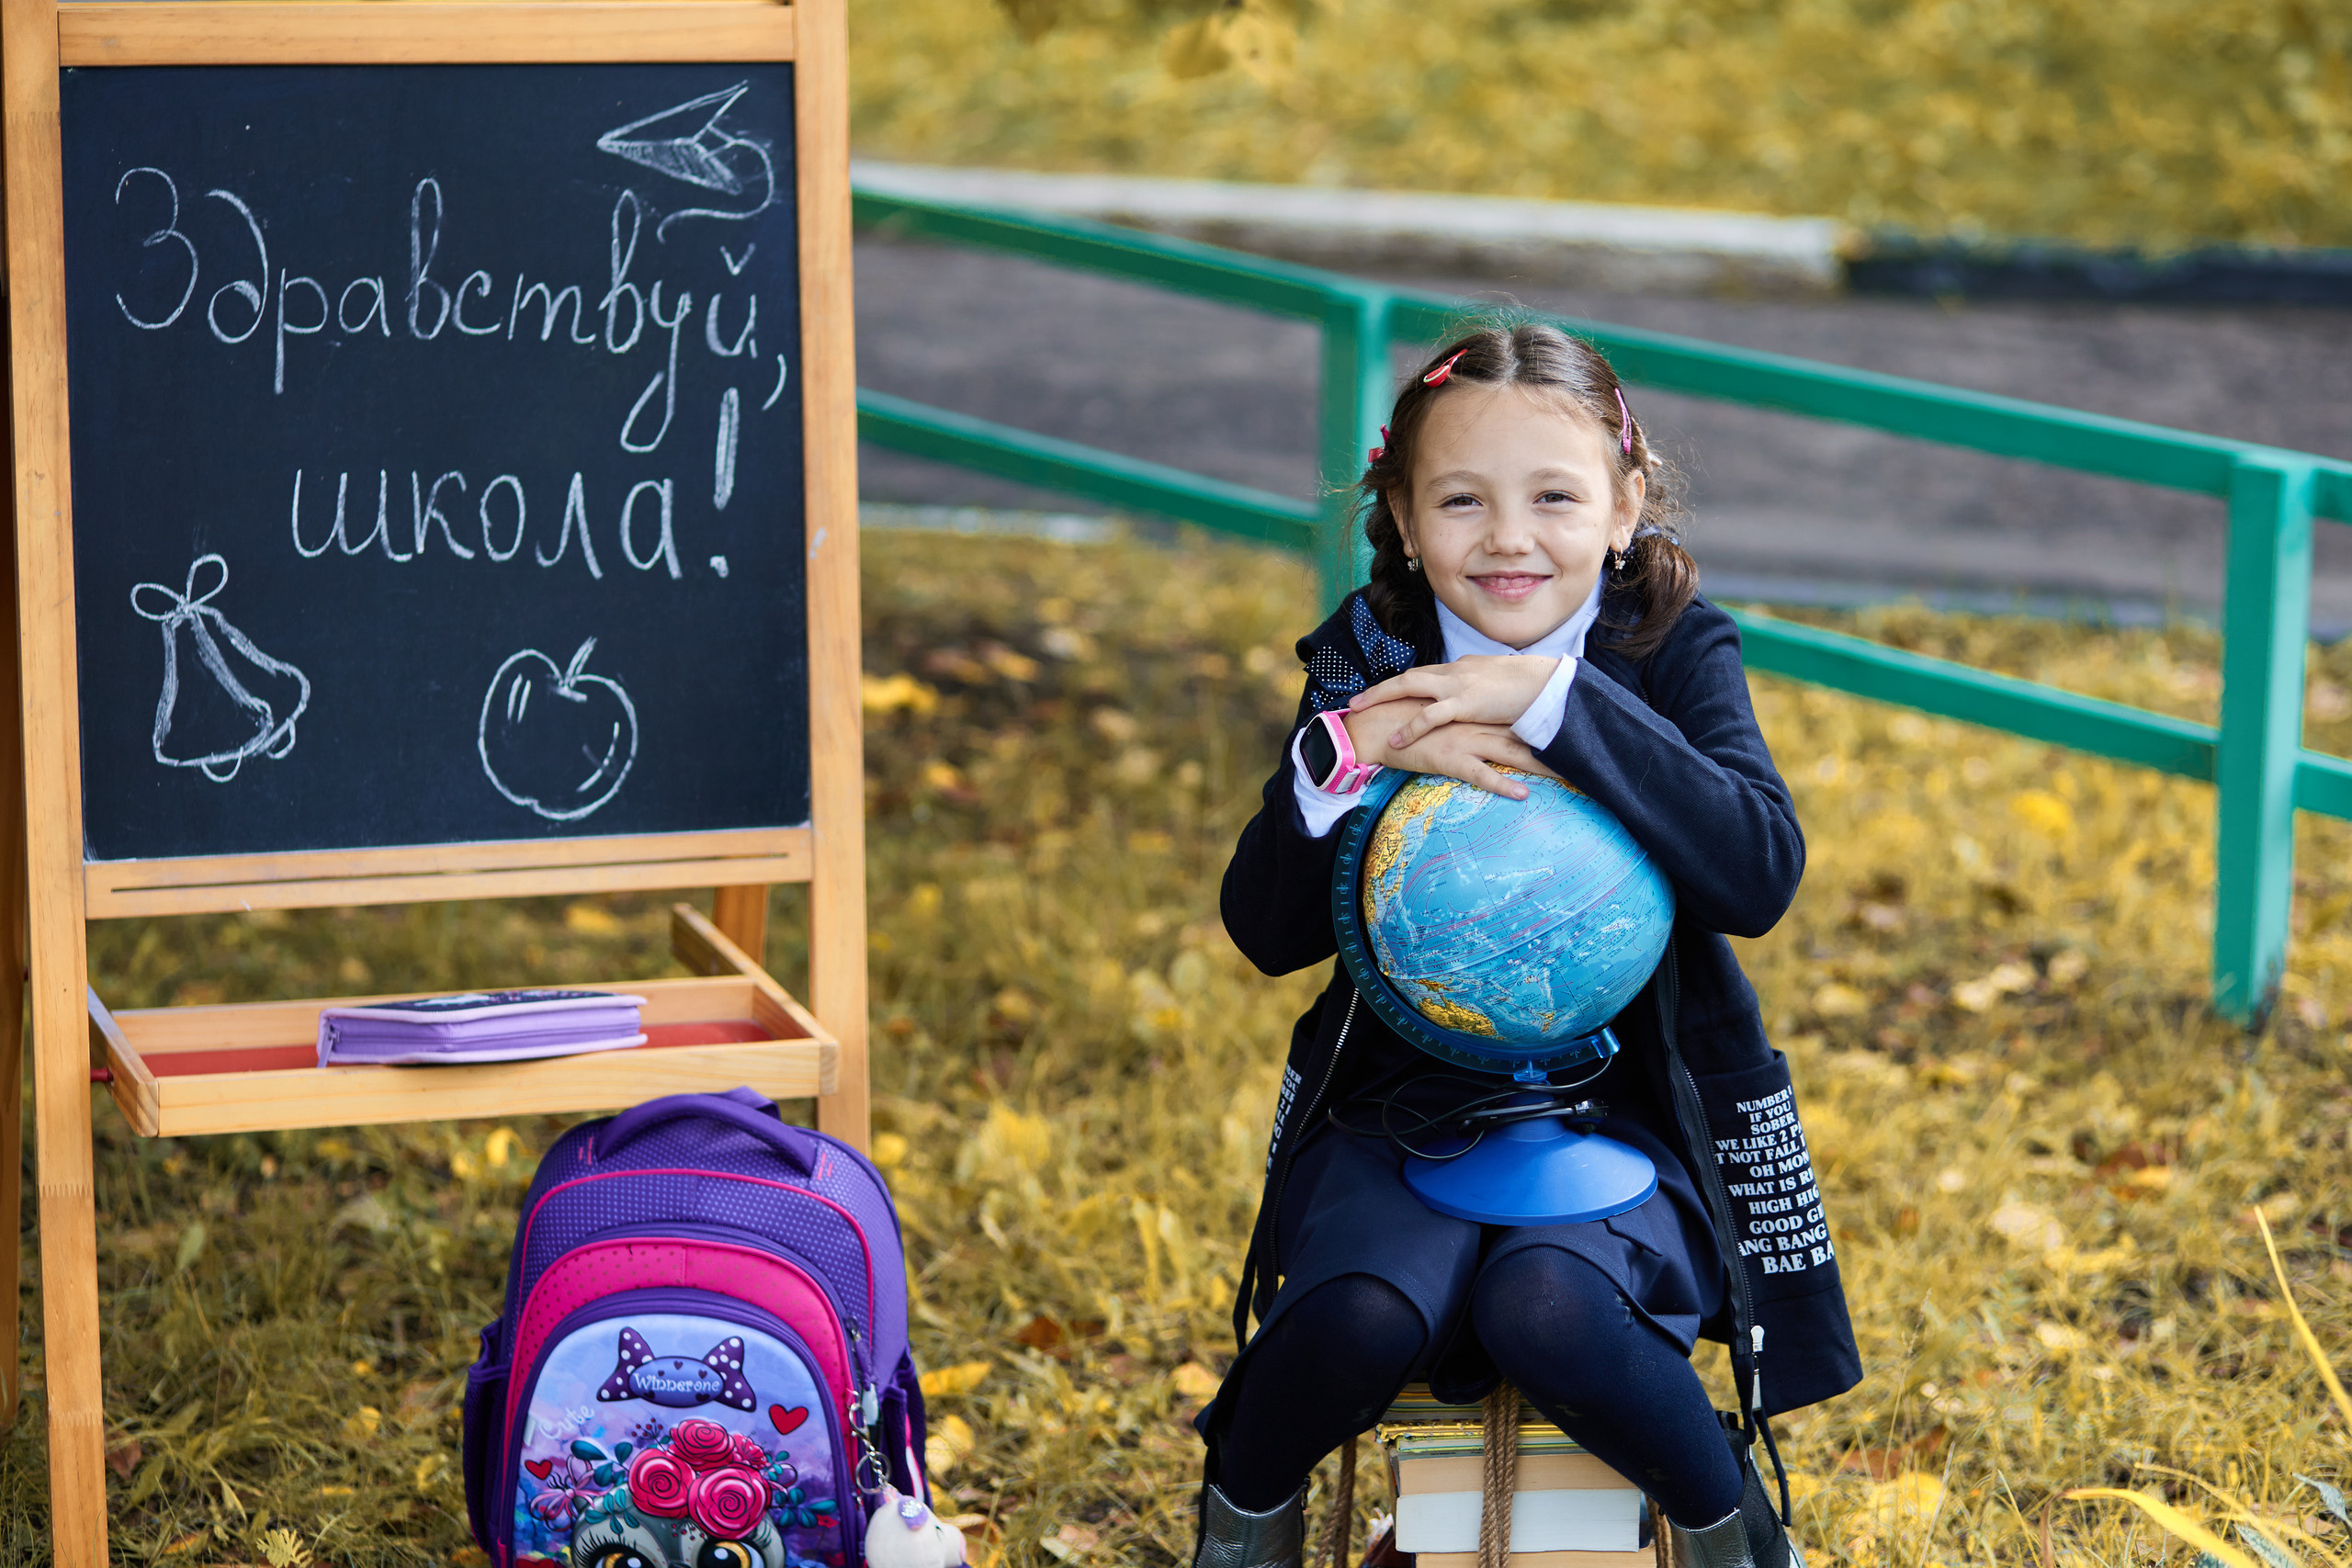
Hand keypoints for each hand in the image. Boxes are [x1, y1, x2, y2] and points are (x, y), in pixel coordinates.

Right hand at [1345, 700, 1559, 798]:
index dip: (1547, 725)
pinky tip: (1522, 794)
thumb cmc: (1406, 721)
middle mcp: (1477, 723)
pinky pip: (1481, 774)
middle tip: (1586, 756)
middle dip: (1556, 746)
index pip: (1519, 717)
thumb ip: (1466, 717)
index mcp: (1476, 711)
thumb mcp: (1443, 715)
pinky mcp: (1451, 759)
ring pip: (1511, 752)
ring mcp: (1466, 740)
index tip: (1574, 732)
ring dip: (1541, 765)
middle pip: (1525, 734)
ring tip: (1569, 776)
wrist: (1377, 727)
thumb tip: (1486, 723)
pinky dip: (1503, 784)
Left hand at [1349, 655, 1560, 750]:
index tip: (1382, 694)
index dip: (1401, 685)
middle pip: (1408, 676)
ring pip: (1409, 686)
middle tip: (1355, 701)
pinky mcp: (1465, 703)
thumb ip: (1480, 691)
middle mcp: (1455, 672)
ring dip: (1381, 697)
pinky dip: (1410, 726)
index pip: (1424, 674)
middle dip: (1380, 688)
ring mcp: (1458, 686)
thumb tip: (1472, 700)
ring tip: (1359, 710)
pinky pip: (1429, 715)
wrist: (1546, 683)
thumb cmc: (1528, 686)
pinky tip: (1395, 738)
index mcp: (1462, 669)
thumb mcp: (1498, 685)